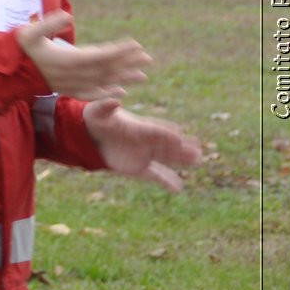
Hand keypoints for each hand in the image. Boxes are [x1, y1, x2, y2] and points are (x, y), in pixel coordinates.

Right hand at [15, 12, 150, 99]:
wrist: (6, 72)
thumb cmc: (17, 49)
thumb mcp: (29, 32)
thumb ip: (48, 24)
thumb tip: (67, 16)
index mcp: (67, 60)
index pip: (99, 55)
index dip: (119, 51)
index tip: (136, 45)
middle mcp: (72, 75)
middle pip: (106, 69)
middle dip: (127, 63)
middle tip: (148, 58)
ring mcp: (70, 84)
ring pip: (102, 82)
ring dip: (123, 78)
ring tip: (143, 76)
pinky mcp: (67, 90)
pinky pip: (92, 94)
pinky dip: (107, 94)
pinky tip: (121, 93)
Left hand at [83, 98, 200, 191]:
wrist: (92, 135)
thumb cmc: (97, 119)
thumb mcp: (98, 111)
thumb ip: (106, 106)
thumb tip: (116, 100)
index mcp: (140, 127)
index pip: (157, 130)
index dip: (166, 133)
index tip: (179, 135)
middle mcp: (147, 141)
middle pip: (168, 144)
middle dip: (182, 147)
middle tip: (198, 150)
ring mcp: (145, 155)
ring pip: (167, 158)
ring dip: (181, 160)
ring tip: (197, 161)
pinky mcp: (139, 167)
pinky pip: (156, 175)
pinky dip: (166, 181)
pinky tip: (178, 189)